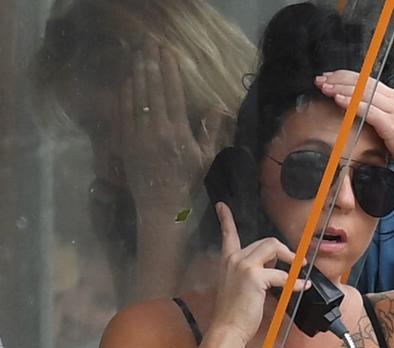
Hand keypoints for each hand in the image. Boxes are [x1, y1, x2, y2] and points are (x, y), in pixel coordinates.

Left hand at [117, 39, 222, 209]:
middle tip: (149, 45)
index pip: (172, 92)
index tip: (167, 52)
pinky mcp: (126, 141)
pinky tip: (127, 81)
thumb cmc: (187, 181)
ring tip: (137, 56)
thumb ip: (210, 131)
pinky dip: (125, 94)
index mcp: (177, 131)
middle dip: (151, 63)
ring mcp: (138, 134)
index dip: (169, 69)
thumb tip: (217, 108)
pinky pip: (123, 111)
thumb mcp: (205, 157)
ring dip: (137, 73)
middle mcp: (156, 128)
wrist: (161, 203)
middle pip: (152, 88)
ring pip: (136, 96)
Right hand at [210, 203, 309, 343]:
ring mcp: (244, 266)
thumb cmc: (234, 313)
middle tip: (295, 262)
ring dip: (290, 258)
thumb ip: (252, 272)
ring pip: (274, 248)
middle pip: (265, 241)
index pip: (227, 235)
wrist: (227, 329)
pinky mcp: (255, 277)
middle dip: (284, 250)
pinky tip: (303, 286)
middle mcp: (234, 259)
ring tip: (299, 270)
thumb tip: (273, 267)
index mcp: (227, 261)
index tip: (222, 206)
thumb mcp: (238, 286)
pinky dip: (296, 282)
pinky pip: (283, 274)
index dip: (226, 219)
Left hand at [315, 70, 393, 180]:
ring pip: (364, 94)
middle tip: (320, 80)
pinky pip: (368, 110)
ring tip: (325, 88)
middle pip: (362, 83)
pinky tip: (338, 100)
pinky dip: (352, 104)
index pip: (366, 80)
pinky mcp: (391, 125)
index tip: (327, 77)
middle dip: (339, 80)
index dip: (345, 77)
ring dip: (342, 89)